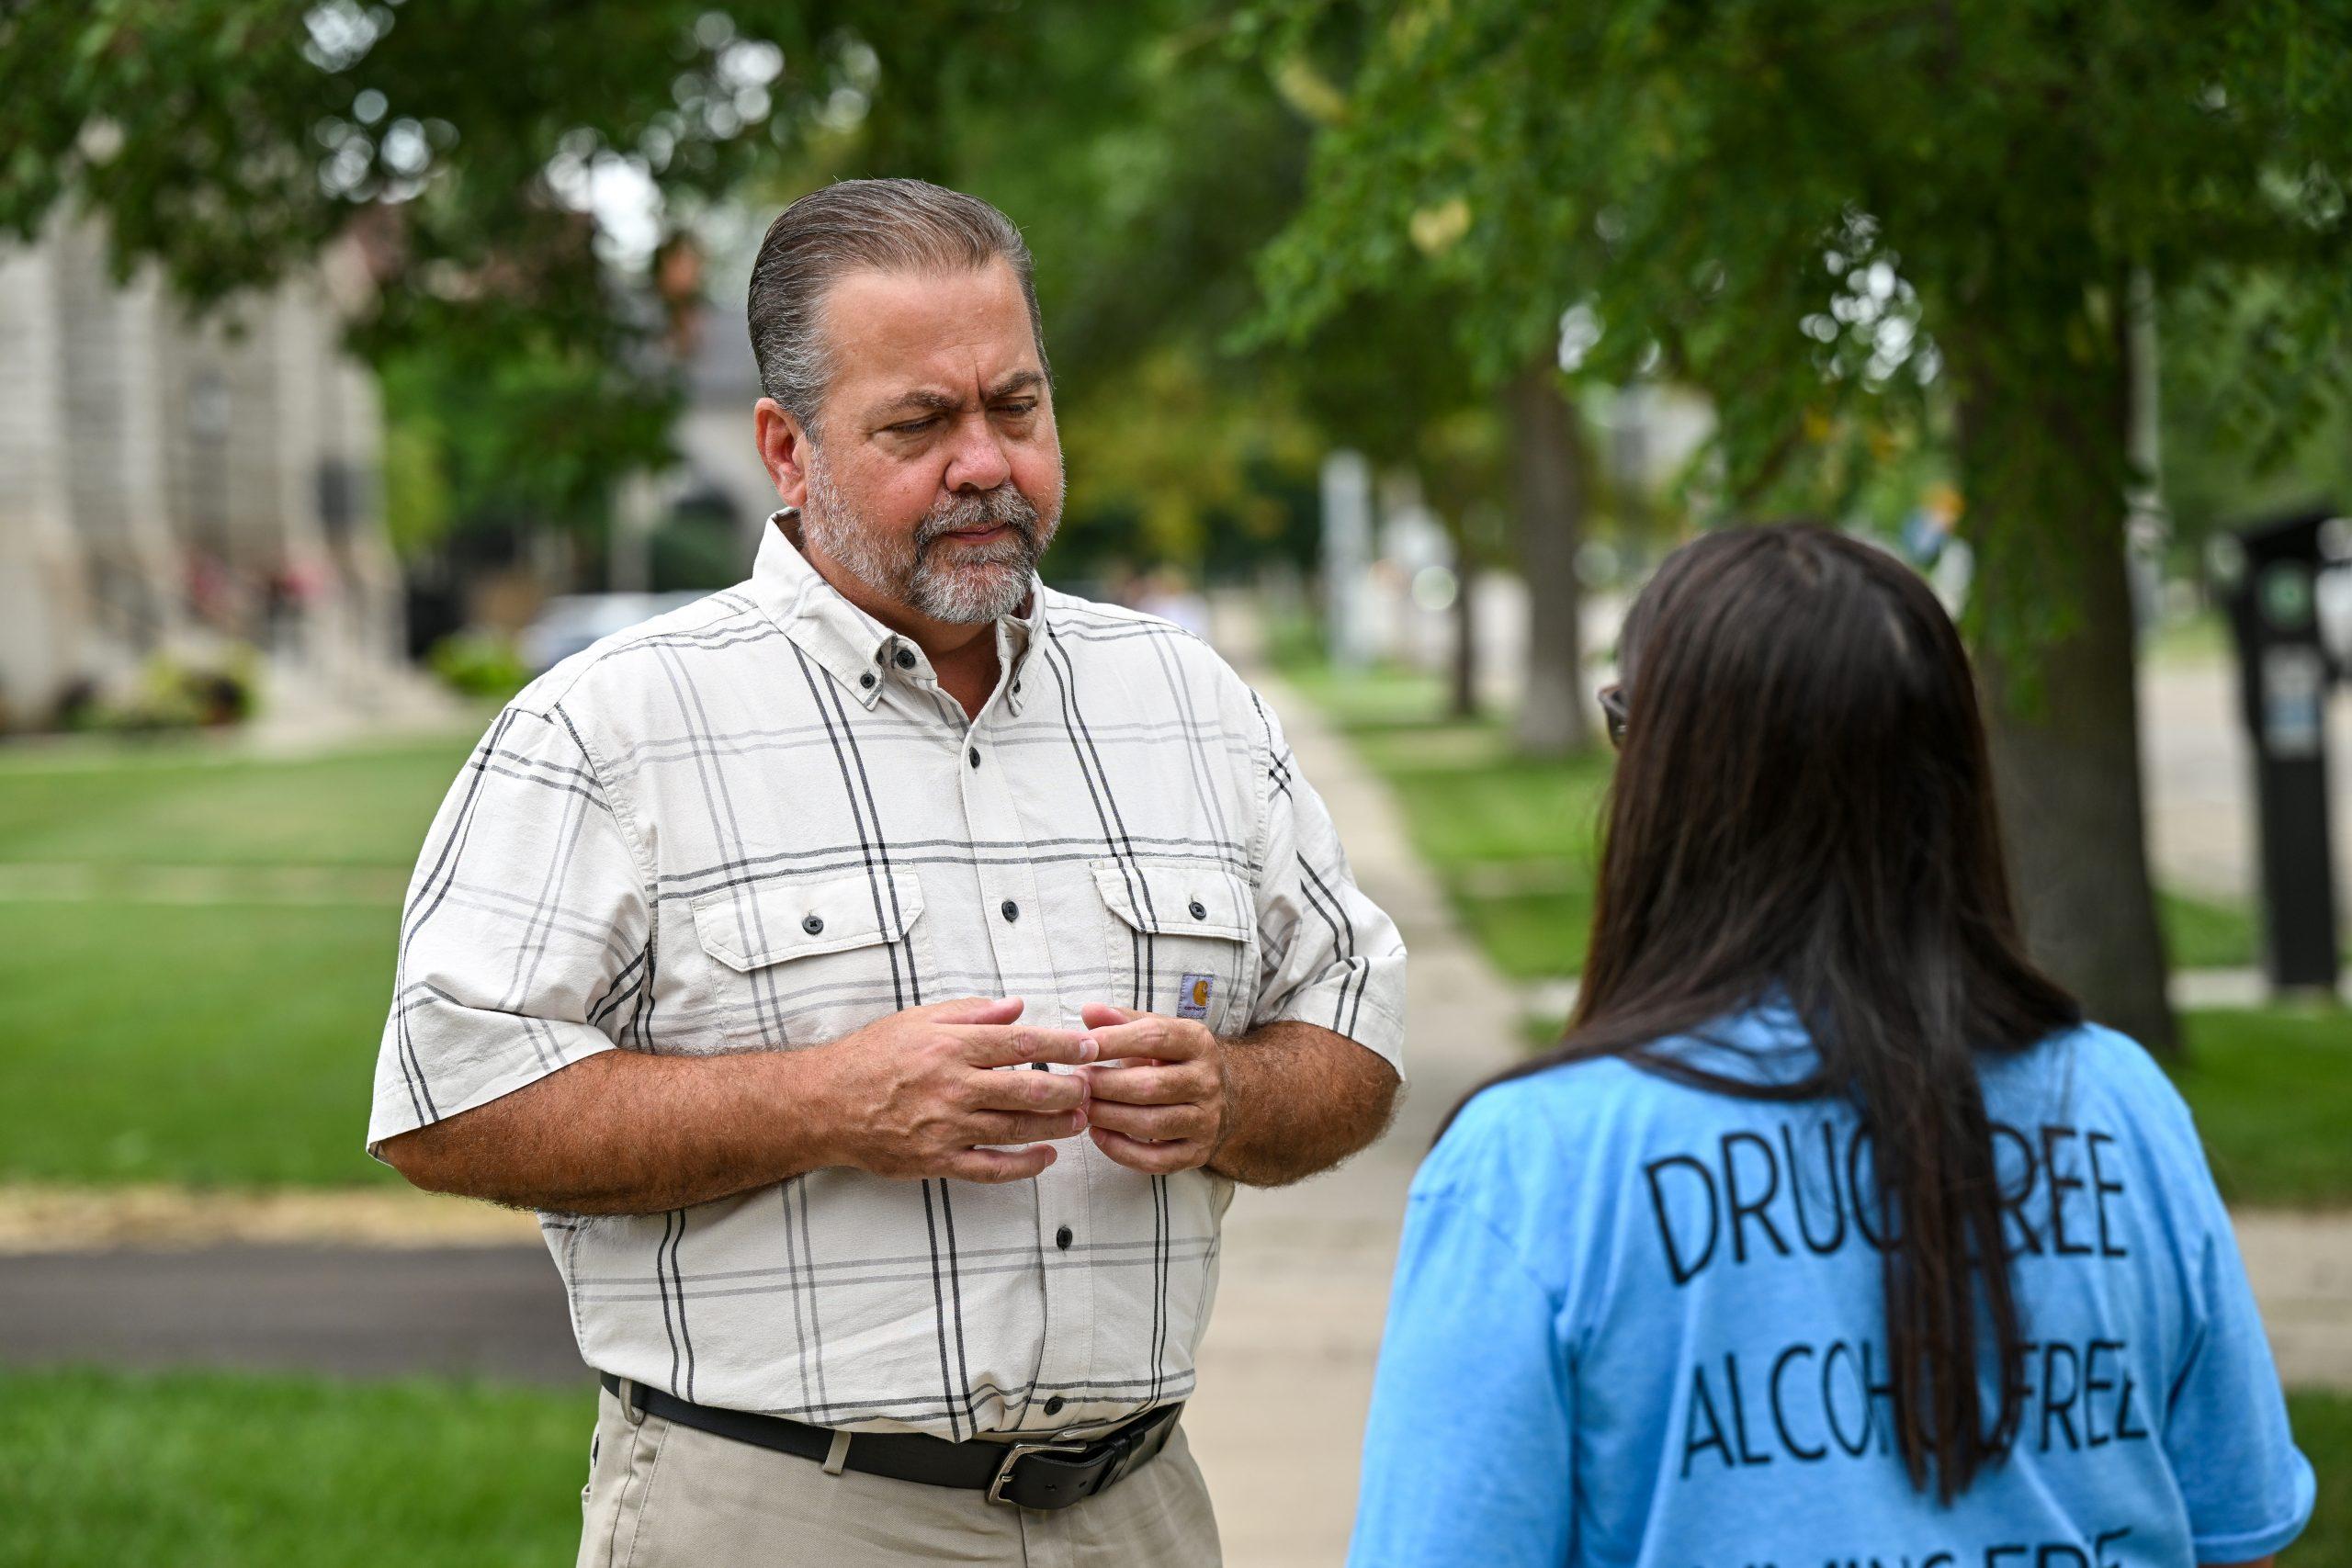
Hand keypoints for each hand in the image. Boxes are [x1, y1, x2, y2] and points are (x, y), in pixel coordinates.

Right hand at [810, 997, 1097, 1182]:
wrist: (824, 1103)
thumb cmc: (872, 1056)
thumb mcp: (919, 1019)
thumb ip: (971, 1012)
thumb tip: (1017, 1007)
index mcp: (951, 1047)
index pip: (1021, 1045)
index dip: (1063, 1047)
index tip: (1090, 1047)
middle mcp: (953, 1087)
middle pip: (1029, 1090)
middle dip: (1070, 1089)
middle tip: (1092, 1086)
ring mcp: (946, 1128)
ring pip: (1017, 1129)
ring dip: (1057, 1125)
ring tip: (1081, 1118)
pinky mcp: (937, 1161)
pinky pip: (991, 1168)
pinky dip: (1024, 1165)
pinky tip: (1046, 1157)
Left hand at [1075, 1002, 1231, 1174]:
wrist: (1224, 1098)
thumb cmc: (1175, 1061)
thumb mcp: (1157, 1032)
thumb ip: (1122, 1021)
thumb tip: (1088, 1011)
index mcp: (1198, 1043)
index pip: (1154, 1037)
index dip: (1114, 1041)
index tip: (1081, 1047)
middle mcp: (1207, 1081)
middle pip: (1150, 1085)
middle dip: (1106, 1085)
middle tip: (1075, 1083)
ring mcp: (1206, 1120)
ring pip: (1152, 1124)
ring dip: (1109, 1117)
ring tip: (1081, 1108)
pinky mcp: (1198, 1153)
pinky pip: (1156, 1160)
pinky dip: (1122, 1151)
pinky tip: (1098, 1136)